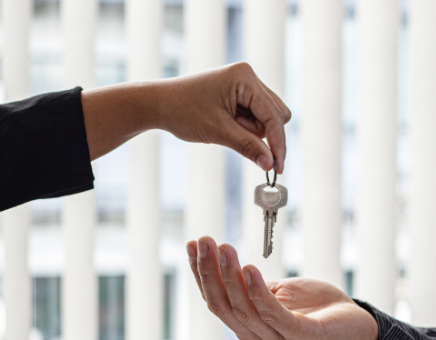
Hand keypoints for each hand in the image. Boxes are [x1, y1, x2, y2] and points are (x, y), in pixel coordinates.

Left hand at [83, 62, 290, 172]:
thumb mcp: (218, 132)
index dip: (278, 143)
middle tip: (239, 140)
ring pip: (268, 116)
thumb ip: (248, 147)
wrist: (157, 104)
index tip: (278, 167)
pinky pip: (256, 114)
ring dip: (253, 130)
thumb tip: (270, 164)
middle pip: (276, 114)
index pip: (274, 115)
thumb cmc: (182, 112)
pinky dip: (246, 126)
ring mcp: (244, 83)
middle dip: (262, 133)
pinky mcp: (239, 91)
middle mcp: (248, 76)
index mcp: (245, 78)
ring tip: (225, 129)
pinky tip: (227, 125)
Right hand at [185, 236, 376, 339]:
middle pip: (224, 306)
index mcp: (250, 330)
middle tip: (203, 242)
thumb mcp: (281, 295)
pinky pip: (273, 314)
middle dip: (210, 272)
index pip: (217, 302)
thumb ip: (255, 289)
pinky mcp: (302, 337)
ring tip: (224, 249)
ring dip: (230, 276)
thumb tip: (230, 268)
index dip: (202, 275)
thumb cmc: (320, 310)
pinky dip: (258, 292)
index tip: (194, 246)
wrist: (359, 328)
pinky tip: (249, 269)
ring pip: (244, 309)